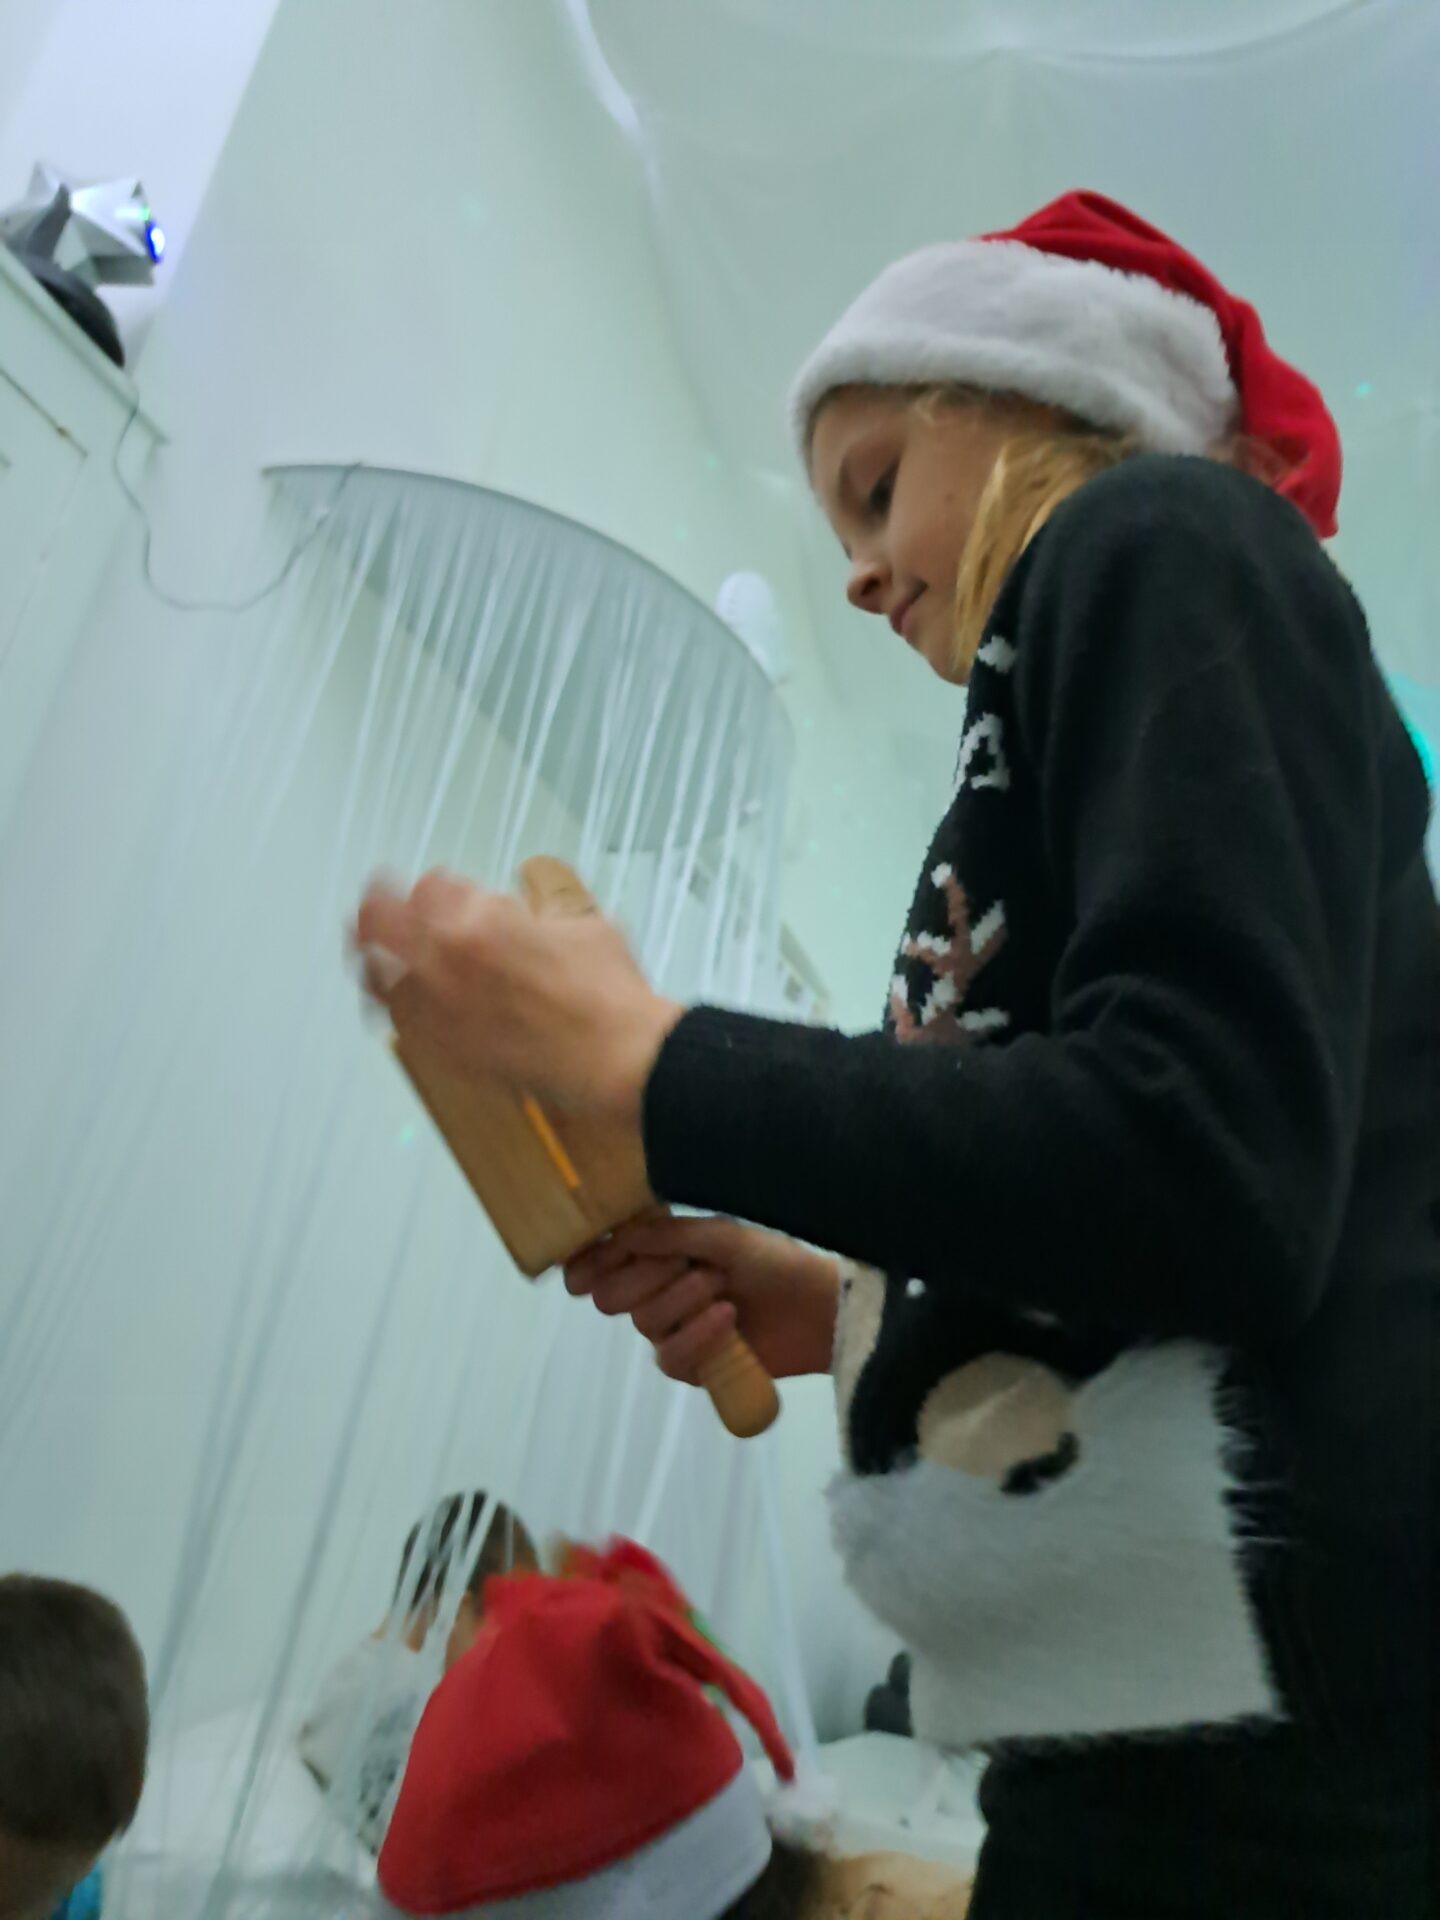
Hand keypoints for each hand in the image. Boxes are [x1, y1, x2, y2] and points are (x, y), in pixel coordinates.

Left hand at [353, 870, 682, 1120]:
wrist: (616, 1056)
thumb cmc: (606, 989)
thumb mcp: (576, 925)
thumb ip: (531, 915)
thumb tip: (518, 916)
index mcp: (478, 918)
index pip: (429, 886)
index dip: (438, 887)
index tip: (442, 891)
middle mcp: (445, 959)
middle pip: (377, 920)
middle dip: (377, 907)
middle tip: (376, 905)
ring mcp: (439, 1009)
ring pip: (375, 974)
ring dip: (375, 958)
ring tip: (374, 953)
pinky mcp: (445, 1050)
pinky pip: (399, 1022)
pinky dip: (396, 1006)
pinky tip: (403, 1003)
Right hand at [565, 1212, 838, 1385]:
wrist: (818, 1308)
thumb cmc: (774, 1261)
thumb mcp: (724, 1236)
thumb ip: (669, 1235)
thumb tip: (619, 1233)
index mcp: (660, 1254)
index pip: (604, 1261)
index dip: (589, 1262)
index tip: (585, 1263)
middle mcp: (657, 1290)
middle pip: (611, 1295)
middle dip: (648, 1277)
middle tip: (690, 1264)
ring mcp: (673, 1329)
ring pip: (643, 1321)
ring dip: (684, 1300)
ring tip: (724, 1288)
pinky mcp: (692, 1365)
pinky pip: (668, 1357)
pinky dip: (696, 1334)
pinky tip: (727, 1318)